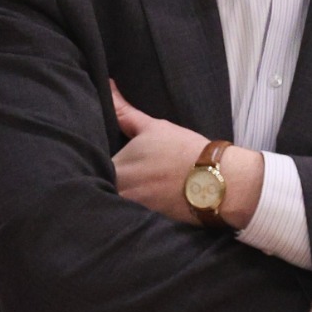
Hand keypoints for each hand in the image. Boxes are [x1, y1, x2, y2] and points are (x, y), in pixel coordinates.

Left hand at [110, 82, 262, 226]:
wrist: (217, 181)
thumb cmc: (185, 151)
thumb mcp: (152, 128)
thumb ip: (124, 111)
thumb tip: (108, 86)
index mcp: (115, 169)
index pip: (95, 168)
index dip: (101, 165)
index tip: (116, 162)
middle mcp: (119, 194)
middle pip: (104, 188)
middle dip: (113, 182)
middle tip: (136, 175)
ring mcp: (133, 212)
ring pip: (118, 203)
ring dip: (126, 197)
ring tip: (145, 189)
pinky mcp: (147, 225)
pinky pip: (133, 218)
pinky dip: (137, 213)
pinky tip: (153, 202)